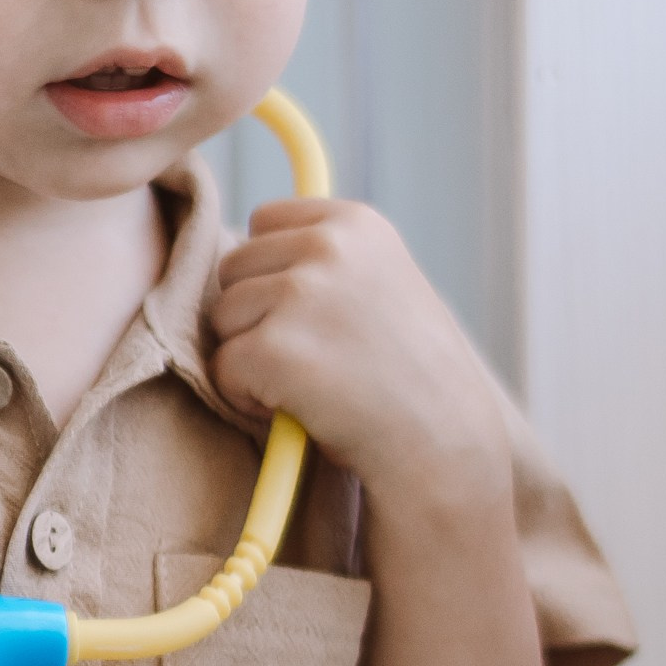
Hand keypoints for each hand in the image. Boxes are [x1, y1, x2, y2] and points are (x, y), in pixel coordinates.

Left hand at [208, 199, 506, 529]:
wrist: (442, 444)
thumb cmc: (409, 377)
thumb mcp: (384, 287)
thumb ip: (327, 262)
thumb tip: (241, 249)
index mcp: (355, 223)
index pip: (265, 221)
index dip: (274, 274)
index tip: (311, 316)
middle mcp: (328, 246)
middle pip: (234, 268)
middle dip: (256, 315)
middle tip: (311, 359)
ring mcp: (301, 294)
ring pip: (222, 318)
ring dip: (250, 358)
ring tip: (310, 385)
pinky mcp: (275, 348)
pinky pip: (223, 369)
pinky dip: (247, 398)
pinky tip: (298, 410)